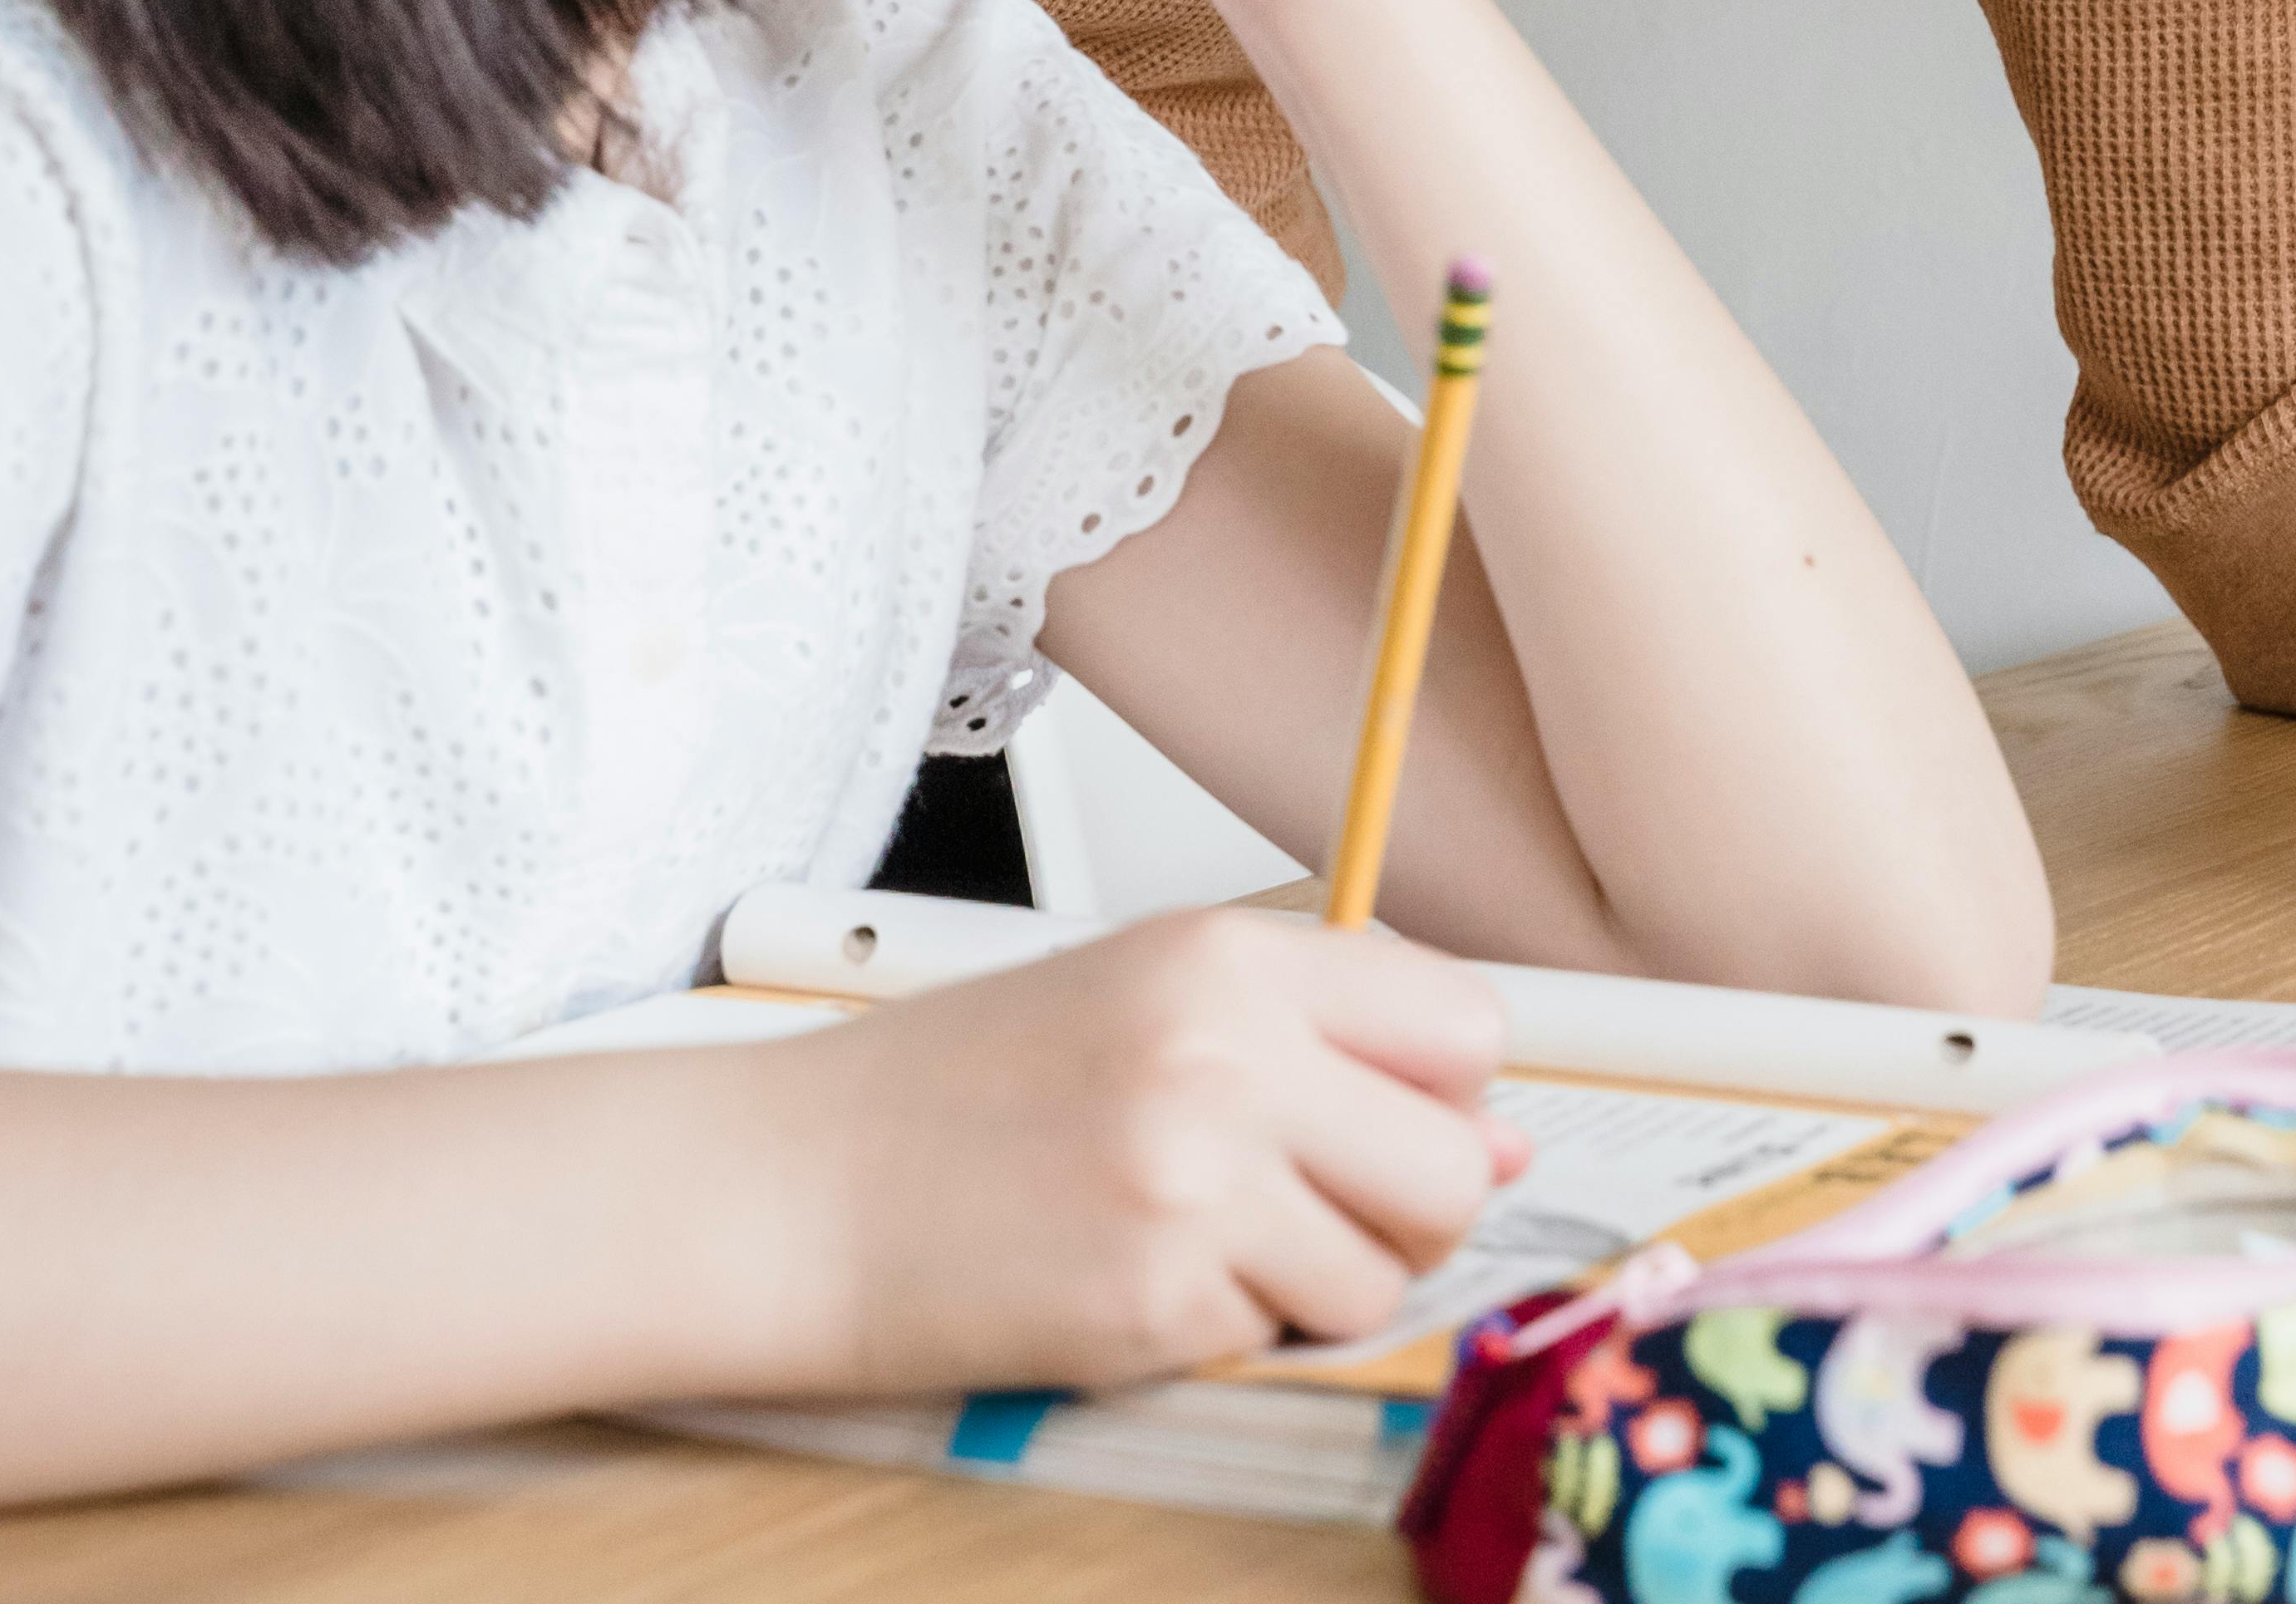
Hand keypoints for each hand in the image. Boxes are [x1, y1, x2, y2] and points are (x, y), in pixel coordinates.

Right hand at [762, 909, 1513, 1392]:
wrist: (799, 1187)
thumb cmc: (956, 1091)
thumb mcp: (1140, 997)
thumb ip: (1319, 1041)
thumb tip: (1495, 1140)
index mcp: (1225, 954)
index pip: (1462, 1022)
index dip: (1448, 1091)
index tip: (1401, 1119)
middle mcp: (1226, 1055)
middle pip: (1453, 1164)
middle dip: (1406, 1209)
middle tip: (1309, 1206)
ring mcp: (1196, 1182)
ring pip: (1382, 1276)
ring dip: (1314, 1285)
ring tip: (1199, 1240)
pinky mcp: (1158, 1303)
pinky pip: (1280, 1341)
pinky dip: (1229, 1331)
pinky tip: (1137, 1280)